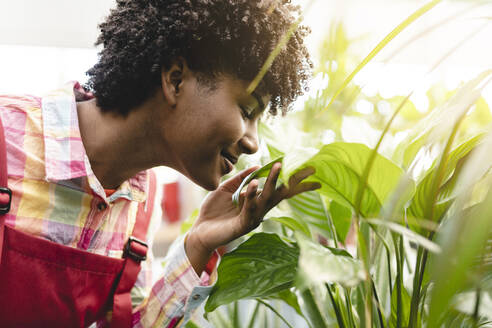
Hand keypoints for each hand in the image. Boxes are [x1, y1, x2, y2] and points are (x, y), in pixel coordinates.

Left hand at [185, 163, 319, 273]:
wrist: (200, 231)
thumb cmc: (214, 211)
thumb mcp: (227, 189)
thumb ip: (240, 179)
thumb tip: (256, 167)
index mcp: (258, 201)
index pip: (279, 189)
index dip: (293, 179)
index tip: (307, 167)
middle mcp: (260, 210)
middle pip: (281, 194)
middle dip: (294, 181)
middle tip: (309, 169)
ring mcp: (253, 218)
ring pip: (266, 198)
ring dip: (272, 182)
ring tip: (277, 167)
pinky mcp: (242, 225)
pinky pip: (249, 209)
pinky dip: (252, 196)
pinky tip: (253, 185)